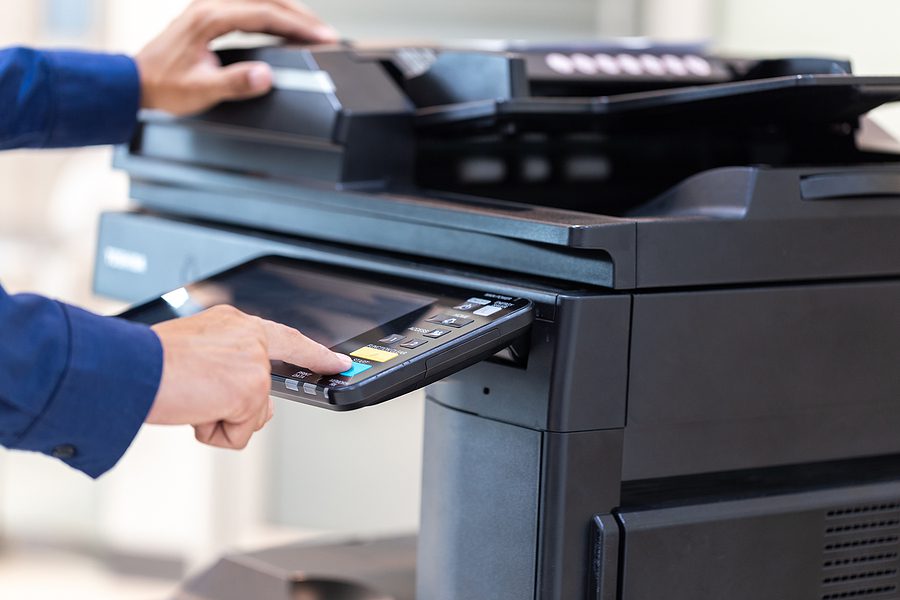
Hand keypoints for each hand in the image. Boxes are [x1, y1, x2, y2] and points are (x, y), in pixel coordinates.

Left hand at [135, 0, 338, 115]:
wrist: (137, 82)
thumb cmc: (163, 85)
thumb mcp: (201, 90)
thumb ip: (235, 83)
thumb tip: (265, 76)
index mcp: (209, 17)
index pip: (265, 13)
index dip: (297, 25)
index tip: (321, 36)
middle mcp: (210, 5)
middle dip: (300, 14)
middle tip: (324, 32)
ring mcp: (210, 6)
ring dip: (288, 10)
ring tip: (311, 28)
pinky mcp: (211, 13)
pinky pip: (250, 5)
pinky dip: (273, 13)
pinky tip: (284, 25)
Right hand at [147, 305, 351, 448]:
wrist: (130, 368)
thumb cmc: (147, 364)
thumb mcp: (195, 353)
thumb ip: (228, 367)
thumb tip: (256, 404)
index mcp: (234, 323)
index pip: (287, 339)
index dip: (313, 353)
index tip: (338, 362)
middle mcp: (250, 338)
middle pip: (266, 390)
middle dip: (240, 406)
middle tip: (205, 396)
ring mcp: (254, 364)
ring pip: (251, 415)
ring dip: (218, 419)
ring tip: (189, 397)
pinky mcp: (251, 390)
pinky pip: (238, 434)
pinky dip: (213, 432)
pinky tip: (194, 410)